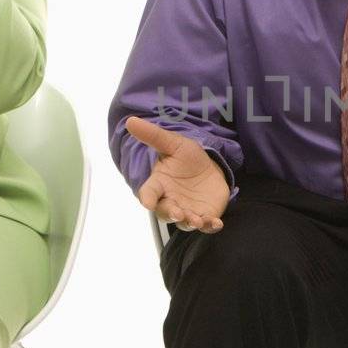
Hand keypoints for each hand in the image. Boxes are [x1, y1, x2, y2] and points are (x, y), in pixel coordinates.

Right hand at [125, 116, 230, 231]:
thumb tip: (131, 121)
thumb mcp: (173, 144)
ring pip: (185, 223)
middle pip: (166, 212)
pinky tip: (216, 223)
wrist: (209, 166)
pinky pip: (206, 226)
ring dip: (190, 222)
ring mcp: (187, 210)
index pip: (148, 193)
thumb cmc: (186, 158)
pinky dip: (211, 226)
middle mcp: (170, 201)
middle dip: (172, 214)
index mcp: (159, 184)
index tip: (147, 202)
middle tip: (179, 214)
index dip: (147, 198)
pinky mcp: (204, 216)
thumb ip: (153, 136)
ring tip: (198, 220)